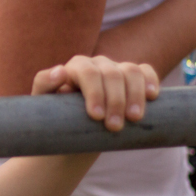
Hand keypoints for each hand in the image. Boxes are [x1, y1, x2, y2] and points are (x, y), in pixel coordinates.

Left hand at [31, 55, 159, 131]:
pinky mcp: (131, 79)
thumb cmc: (55, 117)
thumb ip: (44, 85)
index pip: (88, 73)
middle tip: (113, 127)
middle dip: (115, 100)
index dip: (95, 92)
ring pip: (131, 71)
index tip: (96, 116)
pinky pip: (145, 71)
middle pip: (112, 74)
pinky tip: (152, 96)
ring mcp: (116, 70)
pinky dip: (151, 80)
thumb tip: (60, 71)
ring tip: (134, 119)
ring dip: (135, 95)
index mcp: (75, 68)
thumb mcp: (42, 103)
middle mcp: (97, 64)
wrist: (73, 131)